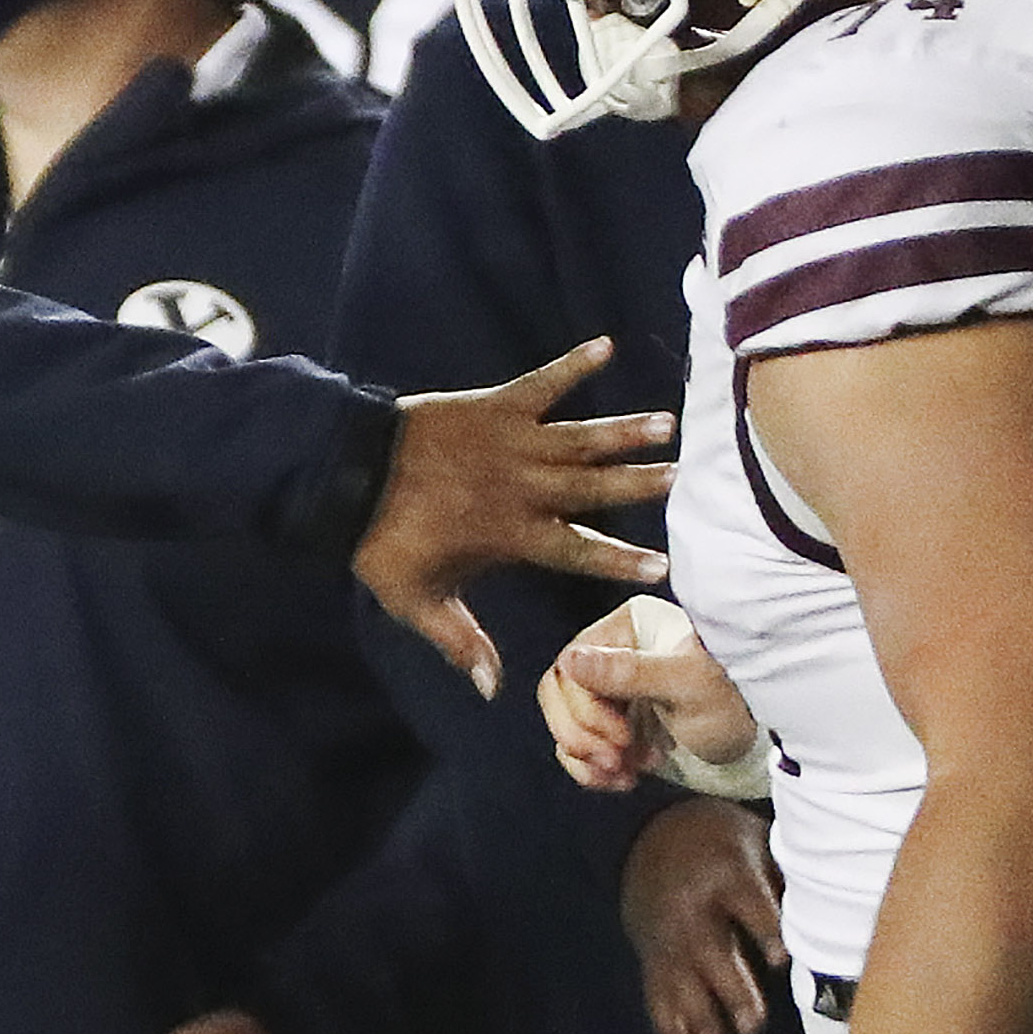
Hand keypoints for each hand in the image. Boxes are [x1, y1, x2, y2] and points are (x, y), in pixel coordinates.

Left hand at [358, 342, 675, 696]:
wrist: (347, 474)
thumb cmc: (382, 544)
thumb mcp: (418, 602)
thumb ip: (460, 642)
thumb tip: (491, 690)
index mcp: (512, 535)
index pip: (578, 552)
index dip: (619, 560)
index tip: (662, 567)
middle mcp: (524, 488)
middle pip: (594, 489)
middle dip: (639, 484)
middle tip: (685, 478)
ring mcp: (513, 443)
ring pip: (582, 437)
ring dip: (624, 430)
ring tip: (668, 424)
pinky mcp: (496, 406)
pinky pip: (543, 381)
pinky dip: (572, 363)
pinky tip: (607, 343)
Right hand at [544, 594, 761, 793]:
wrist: (765, 731)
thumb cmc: (738, 695)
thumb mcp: (688, 684)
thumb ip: (630, 672)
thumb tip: (571, 659)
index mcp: (626, 628)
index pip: (569, 669)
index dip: (583, 709)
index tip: (620, 737)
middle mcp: (613, 653)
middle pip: (561, 698)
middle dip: (583, 735)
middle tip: (617, 760)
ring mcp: (614, 690)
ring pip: (568, 725)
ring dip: (588, 757)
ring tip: (625, 774)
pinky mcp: (618, 722)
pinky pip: (581, 746)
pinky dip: (593, 769)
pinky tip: (624, 779)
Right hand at [621, 799, 785, 1033]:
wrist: (652, 832)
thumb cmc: (724, 841)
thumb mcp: (758, 843)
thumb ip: (786, 883)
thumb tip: (831, 924)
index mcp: (725, 873)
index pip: (747, 904)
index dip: (763, 930)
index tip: (779, 961)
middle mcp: (691, 907)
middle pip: (710, 951)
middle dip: (729, 989)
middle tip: (751, 1025)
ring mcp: (667, 935)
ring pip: (681, 979)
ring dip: (697, 1017)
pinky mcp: (652, 956)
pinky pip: (657, 994)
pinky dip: (668, 1029)